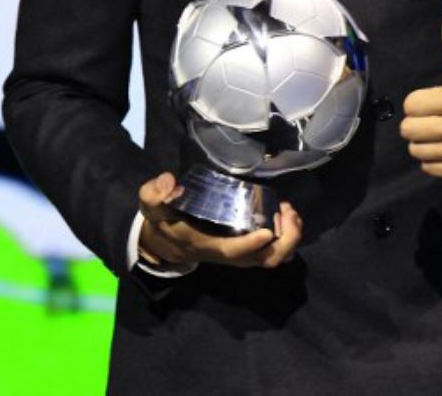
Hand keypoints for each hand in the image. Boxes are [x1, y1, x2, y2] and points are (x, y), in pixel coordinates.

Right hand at [135, 172, 301, 268]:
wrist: (167, 243)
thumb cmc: (163, 222)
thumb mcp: (151, 206)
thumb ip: (154, 193)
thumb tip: (169, 181)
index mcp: (206, 245)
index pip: (231, 251)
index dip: (251, 244)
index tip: (268, 229)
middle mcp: (228, 255)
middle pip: (264, 260)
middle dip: (284, 240)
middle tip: (287, 211)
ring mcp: (240, 256)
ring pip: (273, 258)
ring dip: (290, 239)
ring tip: (290, 211)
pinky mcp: (246, 251)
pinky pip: (273, 253)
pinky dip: (287, 239)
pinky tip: (286, 216)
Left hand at [399, 3, 441, 179]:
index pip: (411, 104)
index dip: (417, 101)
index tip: (432, 100)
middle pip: (410, 129)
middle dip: (415, 123)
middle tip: (431, 117)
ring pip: (417, 150)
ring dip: (421, 142)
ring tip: (437, 132)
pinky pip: (430, 168)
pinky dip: (432, 160)